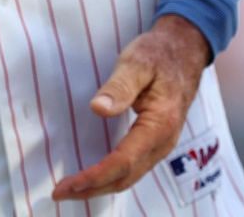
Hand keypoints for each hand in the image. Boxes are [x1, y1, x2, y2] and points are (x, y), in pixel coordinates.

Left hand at [50, 15, 210, 202]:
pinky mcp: (156, 142)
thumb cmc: (159, 54)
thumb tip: (98, 109)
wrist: (185, 50)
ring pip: (130, 177)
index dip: (94, 176)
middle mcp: (164, 141)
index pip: (123, 161)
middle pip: (125, 177)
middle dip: (92, 189)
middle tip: (59, 193)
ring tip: (72, 189)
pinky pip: (134, 168)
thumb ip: (119, 87)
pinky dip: (112, 177)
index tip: (67, 184)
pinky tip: (94, 176)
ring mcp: (162, 144)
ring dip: (100, 186)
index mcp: (160, 124)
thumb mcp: (137, 62)